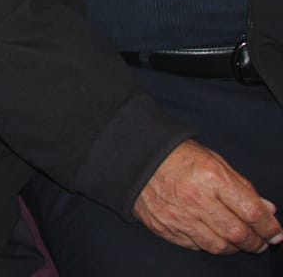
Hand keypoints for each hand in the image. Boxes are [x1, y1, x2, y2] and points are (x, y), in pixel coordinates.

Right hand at [134, 139, 282, 254]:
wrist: (136, 157)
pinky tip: (215, 238)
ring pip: (218, 245)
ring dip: (235, 247)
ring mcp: (178, 216)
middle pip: (237, 233)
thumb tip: (267, 211)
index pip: (251, 212)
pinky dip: (210, 245)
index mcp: (211, 178)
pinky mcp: (164, 227)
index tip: (275, 233)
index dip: (269, 227)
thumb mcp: (215, 162)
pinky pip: (195, 246)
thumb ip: (242, 187)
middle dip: (256, 242)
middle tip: (261, 241)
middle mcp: (195, 199)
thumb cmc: (179, 157)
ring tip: (240, 242)